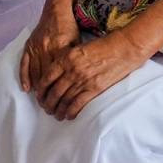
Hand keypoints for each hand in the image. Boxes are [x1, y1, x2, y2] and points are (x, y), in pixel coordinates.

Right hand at [19, 5, 78, 94]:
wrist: (56, 10)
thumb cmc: (69, 27)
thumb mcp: (77, 41)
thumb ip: (74, 58)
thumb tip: (78, 76)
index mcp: (59, 49)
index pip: (58, 74)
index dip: (58, 89)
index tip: (60, 101)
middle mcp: (45, 49)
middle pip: (45, 77)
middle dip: (47, 93)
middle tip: (49, 107)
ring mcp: (35, 48)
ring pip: (34, 73)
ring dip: (37, 89)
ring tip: (40, 101)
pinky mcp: (29, 45)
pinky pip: (24, 64)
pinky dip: (24, 77)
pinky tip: (26, 88)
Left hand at [31, 30, 145, 120]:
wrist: (123, 49)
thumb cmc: (102, 46)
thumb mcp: (79, 48)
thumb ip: (67, 60)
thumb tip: (56, 75)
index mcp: (66, 58)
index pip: (47, 78)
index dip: (41, 90)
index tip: (39, 97)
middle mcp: (72, 70)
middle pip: (54, 92)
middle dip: (48, 103)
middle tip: (46, 109)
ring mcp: (83, 80)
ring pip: (64, 100)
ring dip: (58, 110)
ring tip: (56, 115)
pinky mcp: (94, 89)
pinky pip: (78, 104)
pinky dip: (71, 112)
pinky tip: (68, 116)